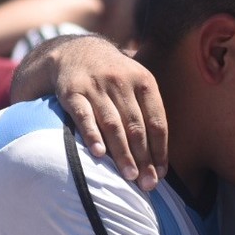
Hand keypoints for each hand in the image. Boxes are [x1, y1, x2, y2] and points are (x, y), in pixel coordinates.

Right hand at [10, 36, 168, 188]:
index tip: (162, 173)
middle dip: (144, 158)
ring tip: (129, 176)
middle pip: (136, 126)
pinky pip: (83, 115)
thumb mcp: (137, 81)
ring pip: (112, 123)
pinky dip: (91, 135)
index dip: (160, 149)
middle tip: (147, 184)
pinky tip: (99, 154)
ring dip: (122, 153)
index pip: (156, 120)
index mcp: (144, 81)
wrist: (75, 51)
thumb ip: (149, 110)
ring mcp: (96, 86)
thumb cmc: (113, 77)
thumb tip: (163, 156)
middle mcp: (121, 81)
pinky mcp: (71, 91)